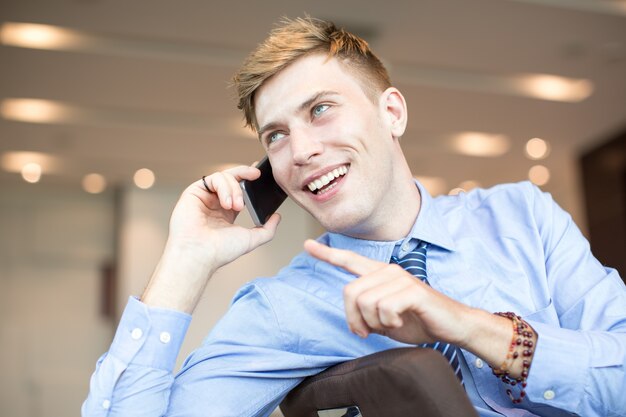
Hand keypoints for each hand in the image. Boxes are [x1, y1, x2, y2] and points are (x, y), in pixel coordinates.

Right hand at [168, 165, 279, 267]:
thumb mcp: (251, 239)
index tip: (260, 174)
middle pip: (232, 178)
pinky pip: (213, 179)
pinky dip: (224, 187)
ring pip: (224, 177)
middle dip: (245, 173)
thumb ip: (267, 229)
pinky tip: (227, 203)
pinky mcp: (194, 192)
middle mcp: (215, 202)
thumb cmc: (221, 250)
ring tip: (237, 206)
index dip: (249, 179)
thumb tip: (277, 217)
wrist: (201, 254)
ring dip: (235, 189)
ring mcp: (204, 196)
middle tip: (257, 175)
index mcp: (227, 212)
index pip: (240, 190)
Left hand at [303, 239, 474, 346]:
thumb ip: (367, 312)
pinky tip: (401, 322)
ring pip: (365, 303)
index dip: (327, 254)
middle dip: (355, 319)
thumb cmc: (418, 321)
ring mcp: (400, 278)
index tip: (307, 245)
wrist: (451, 326)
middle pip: (350, 292)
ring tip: (391, 325)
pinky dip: (389, 323)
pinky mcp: (412, 290)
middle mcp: (387, 271)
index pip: (349, 260)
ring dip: (375, 323)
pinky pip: (384, 308)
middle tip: (369, 332)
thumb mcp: (385, 319)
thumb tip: (353, 320)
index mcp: (379, 275)